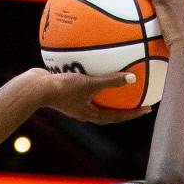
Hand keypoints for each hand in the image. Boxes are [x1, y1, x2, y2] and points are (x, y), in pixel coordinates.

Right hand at [29, 68, 151, 123]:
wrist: (36, 89)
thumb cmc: (62, 88)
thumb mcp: (89, 83)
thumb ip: (110, 81)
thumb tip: (132, 78)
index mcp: (90, 114)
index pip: (117, 116)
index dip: (133, 113)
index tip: (147, 109)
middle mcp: (84, 112)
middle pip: (109, 112)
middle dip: (124, 107)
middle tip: (138, 101)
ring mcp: (74, 104)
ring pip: (96, 101)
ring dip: (108, 96)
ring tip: (118, 86)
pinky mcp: (66, 94)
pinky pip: (85, 88)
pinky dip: (94, 81)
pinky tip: (95, 67)